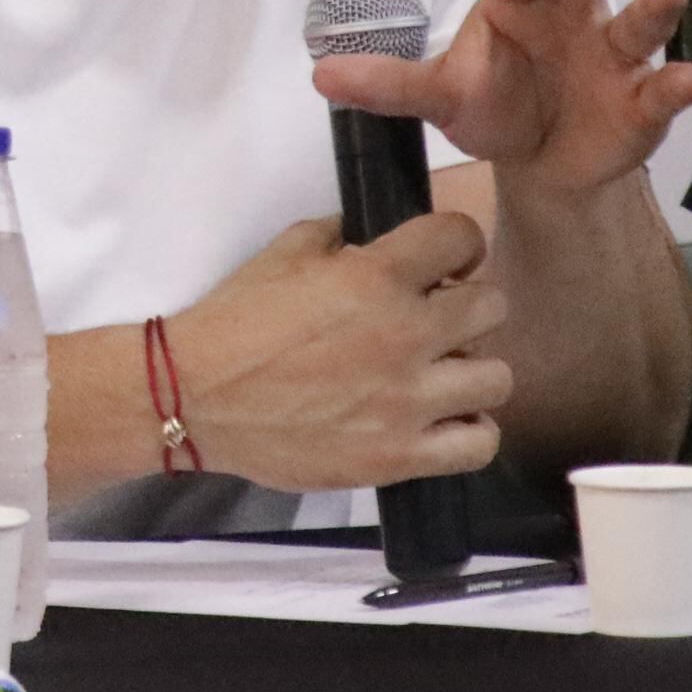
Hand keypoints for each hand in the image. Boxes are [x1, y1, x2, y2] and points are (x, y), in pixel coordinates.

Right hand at [169, 212, 511, 492]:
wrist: (195, 397)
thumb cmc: (236, 322)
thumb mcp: (288, 249)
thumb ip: (345, 234)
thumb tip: (382, 234)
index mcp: (376, 276)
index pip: (463, 237)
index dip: (456, 245)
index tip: (443, 263)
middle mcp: (404, 335)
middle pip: (491, 306)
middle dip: (466, 305)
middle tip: (436, 319)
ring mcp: (406, 401)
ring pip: (496, 376)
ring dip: (471, 368)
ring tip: (441, 373)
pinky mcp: (398, 456)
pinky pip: (478, 444)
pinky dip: (469, 430)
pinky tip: (442, 420)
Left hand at [309, 0, 691, 198]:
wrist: (539, 161)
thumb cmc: (493, 104)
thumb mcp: (440, 94)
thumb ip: (388, 85)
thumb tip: (318, 75)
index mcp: (519, 1)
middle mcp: (573, 14)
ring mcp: (614, 55)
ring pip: (637, 21)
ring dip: (654, 5)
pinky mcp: (644, 100)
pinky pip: (664, 88)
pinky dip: (678, 83)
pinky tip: (690, 80)